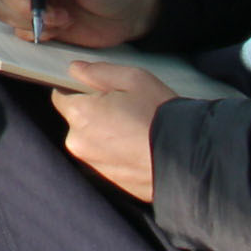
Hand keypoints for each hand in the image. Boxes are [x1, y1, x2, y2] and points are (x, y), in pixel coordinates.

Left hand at [53, 63, 171, 199]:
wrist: (189, 160)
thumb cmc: (161, 115)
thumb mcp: (134, 79)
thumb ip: (99, 72)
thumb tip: (75, 69)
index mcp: (80, 115)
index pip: (61, 96)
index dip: (77, 90)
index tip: (98, 89)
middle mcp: (79, 142)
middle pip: (77, 120)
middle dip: (94, 112)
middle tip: (126, 108)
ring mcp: (94, 164)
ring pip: (92, 140)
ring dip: (106, 133)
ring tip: (136, 128)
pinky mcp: (110, 181)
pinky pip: (107, 159)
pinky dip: (118, 152)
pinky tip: (139, 146)